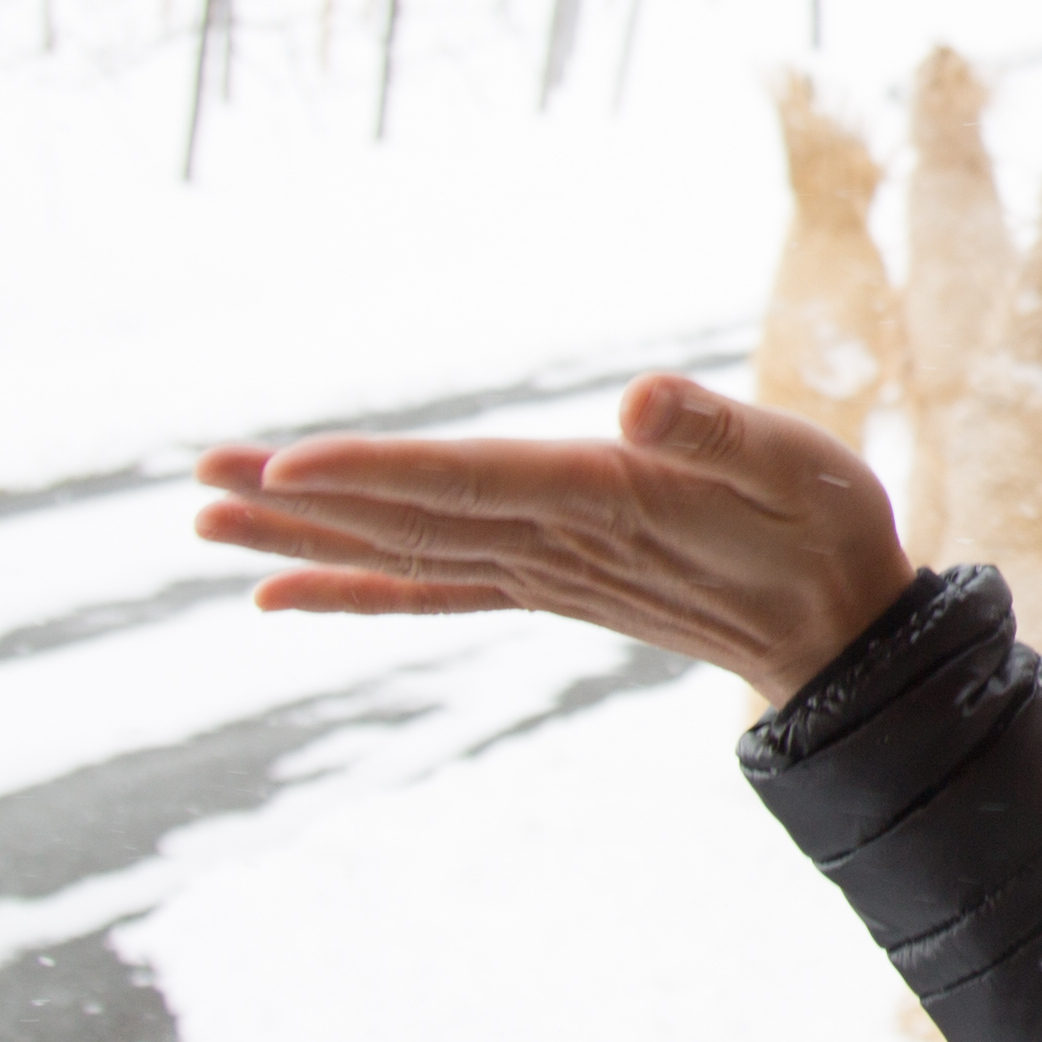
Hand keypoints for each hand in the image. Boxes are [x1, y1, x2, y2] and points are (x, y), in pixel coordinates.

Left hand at [190, 375, 913, 704]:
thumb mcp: (801, 464)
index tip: (283, 469)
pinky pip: (431, 591)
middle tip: (199, 481)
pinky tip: (281, 596)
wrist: (842, 641)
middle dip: (300, 503)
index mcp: (607, 500)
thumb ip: (721, 431)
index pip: (471, 482)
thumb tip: (636, 399)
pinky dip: (352, 592)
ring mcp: (544, 573)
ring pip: (404, 554)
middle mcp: (557, 545)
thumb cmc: (829, 532)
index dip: (376, 473)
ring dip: (303, 540)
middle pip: (408, 520)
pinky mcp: (546, 587)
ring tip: (208, 522)